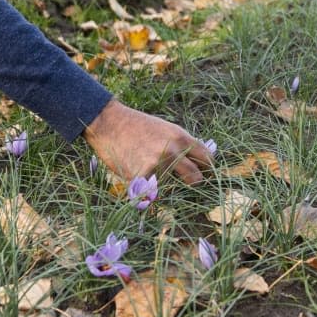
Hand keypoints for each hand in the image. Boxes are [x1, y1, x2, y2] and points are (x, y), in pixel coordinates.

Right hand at [83, 100, 212, 185]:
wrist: (109, 122)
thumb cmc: (137, 126)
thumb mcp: (165, 129)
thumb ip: (181, 145)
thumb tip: (198, 162)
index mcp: (181, 138)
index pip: (207, 159)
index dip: (207, 169)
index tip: (203, 174)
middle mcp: (173, 151)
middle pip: (196, 178)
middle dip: (192, 184)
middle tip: (184, 185)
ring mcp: (157, 164)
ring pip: (172, 188)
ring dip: (164, 187)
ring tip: (151, 177)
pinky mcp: (141, 176)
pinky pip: (150, 194)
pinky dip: (145, 193)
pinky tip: (137, 179)